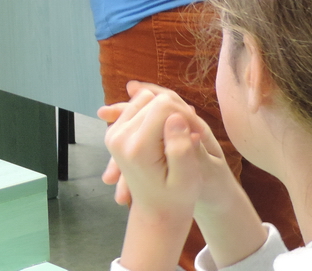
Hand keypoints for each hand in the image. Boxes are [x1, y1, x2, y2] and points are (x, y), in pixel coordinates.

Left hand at [102, 87, 204, 270]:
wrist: (156, 212)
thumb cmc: (177, 198)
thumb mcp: (187, 178)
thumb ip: (182, 147)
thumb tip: (176, 117)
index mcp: (137, 147)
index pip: (163, 105)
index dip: (185, 114)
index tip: (197, 134)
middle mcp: (119, 136)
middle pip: (153, 100)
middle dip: (175, 112)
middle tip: (191, 135)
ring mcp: (114, 132)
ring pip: (144, 99)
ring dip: (163, 111)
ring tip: (178, 135)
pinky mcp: (115, 131)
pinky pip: (137, 107)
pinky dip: (153, 114)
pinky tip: (166, 133)